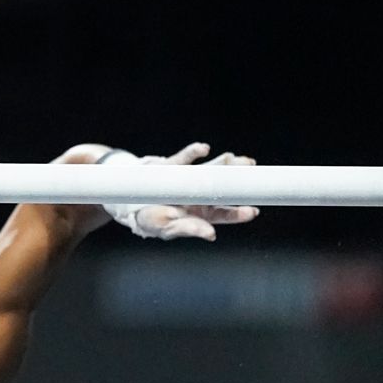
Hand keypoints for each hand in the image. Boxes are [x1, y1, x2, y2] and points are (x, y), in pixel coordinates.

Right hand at [132, 142, 258, 240]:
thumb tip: (211, 234)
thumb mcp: (167, 228)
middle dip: (238, 179)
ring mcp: (188, 179)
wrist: (129, 202)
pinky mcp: (172, 167)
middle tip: (252, 172)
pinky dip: (193, 152)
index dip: (238, 213)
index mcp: (201, 213)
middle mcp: (199, 194)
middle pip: (223, 187)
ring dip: (224, 162)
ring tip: (235, 158)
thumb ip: (188, 229)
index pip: (224, 213)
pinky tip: (204, 149)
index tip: (252, 211)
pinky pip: (184, 158)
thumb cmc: (152, 220)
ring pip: (210, 169)